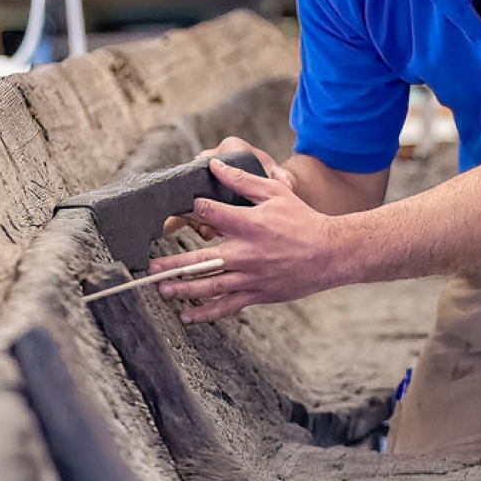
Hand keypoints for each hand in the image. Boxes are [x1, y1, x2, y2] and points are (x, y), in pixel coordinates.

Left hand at [150, 152, 347, 323]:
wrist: (331, 253)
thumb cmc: (302, 220)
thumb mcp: (275, 192)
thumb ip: (242, 181)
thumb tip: (215, 165)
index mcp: (247, 223)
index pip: (208, 213)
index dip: (187, 209)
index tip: (170, 210)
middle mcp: (244, 252)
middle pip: (200, 259)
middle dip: (171, 263)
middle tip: (150, 267)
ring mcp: (249, 276)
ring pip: (209, 285)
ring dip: (182, 289)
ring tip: (161, 290)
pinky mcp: (256, 293)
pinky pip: (226, 306)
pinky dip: (205, 312)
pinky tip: (187, 315)